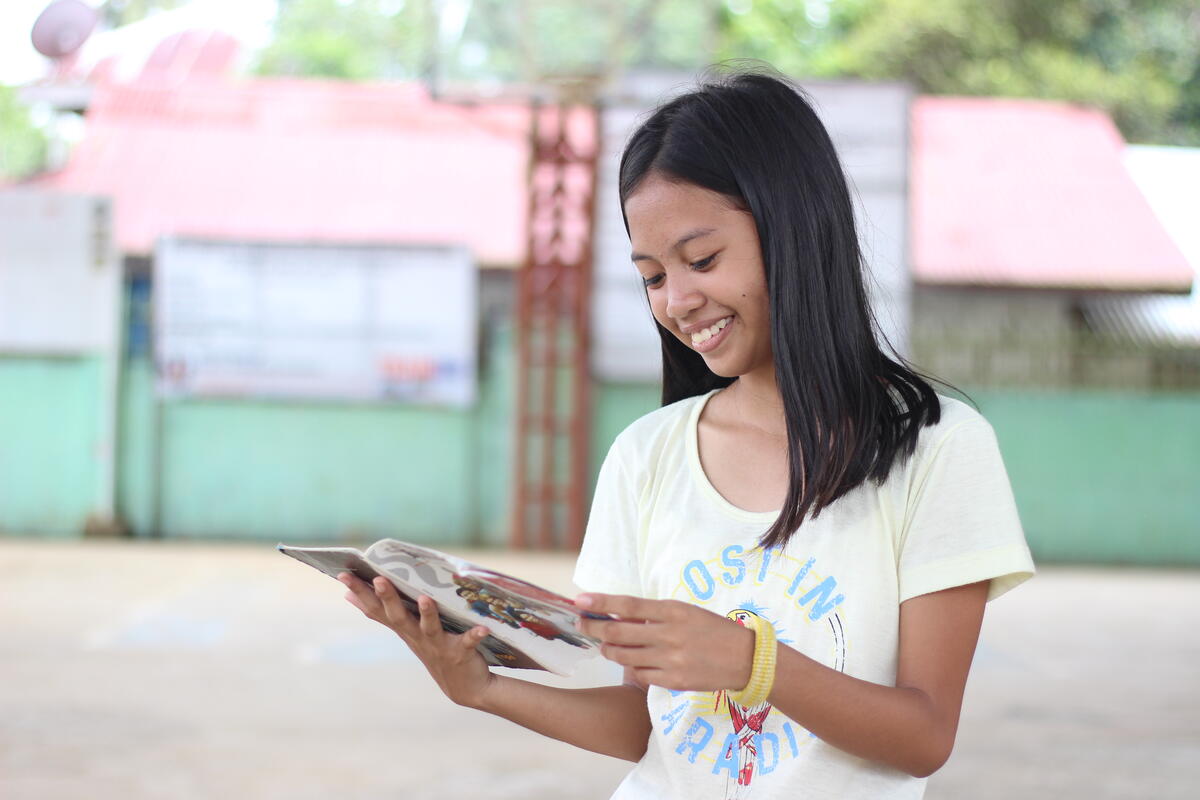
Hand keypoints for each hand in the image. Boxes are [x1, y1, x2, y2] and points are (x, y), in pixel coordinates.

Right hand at [339, 572, 494, 708]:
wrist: (464, 687)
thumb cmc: (434, 649)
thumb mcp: (405, 631)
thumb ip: (382, 613)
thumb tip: (349, 597)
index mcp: (404, 629)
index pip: (376, 609)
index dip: (360, 592)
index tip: (342, 573)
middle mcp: (417, 637)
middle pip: (398, 616)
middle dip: (387, 598)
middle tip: (378, 579)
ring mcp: (438, 646)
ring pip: (429, 628)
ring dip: (427, 613)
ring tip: (423, 598)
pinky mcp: (460, 652)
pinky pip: (468, 642)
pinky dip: (474, 635)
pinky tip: (483, 628)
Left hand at [575, 594, 754, 692]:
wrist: (746, 659)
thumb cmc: (713, 631)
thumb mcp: (686, 612)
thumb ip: (655, 614)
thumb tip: (619, 614)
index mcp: (673, 610)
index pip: (627, 604)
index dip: (600, 602)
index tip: (580, 601)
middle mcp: (669, 634)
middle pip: (618, 632)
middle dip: (594, 627)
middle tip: (582, 624)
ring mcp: (670, 660)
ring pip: (624, 656)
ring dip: (609, 649)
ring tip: (605, 645)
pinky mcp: (673, 681)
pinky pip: (639, 674)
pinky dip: (631, 667)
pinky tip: (632, 662)